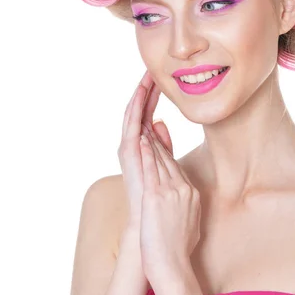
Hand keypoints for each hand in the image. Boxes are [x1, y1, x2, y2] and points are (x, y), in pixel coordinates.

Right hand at [117, 70, 173, 232]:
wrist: (150, 225)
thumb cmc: (159, 202)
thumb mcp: (166, 167)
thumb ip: (164, 146)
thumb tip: (161, 123)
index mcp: (144, 148)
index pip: (149, 115)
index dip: (155, 97)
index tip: (163, 78)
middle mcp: (134, 147)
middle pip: (140, 112)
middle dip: (146, 90)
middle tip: (152, 68)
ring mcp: (130, 151)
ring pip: (134, 116)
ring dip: (139, 95)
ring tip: (146, 75)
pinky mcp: (128, 155)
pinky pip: (131, 127)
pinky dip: (135, 110)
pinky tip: (140, 94)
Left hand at [138, 122, 200, 285]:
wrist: (172, 267)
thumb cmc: (178, 251)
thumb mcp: (190, 225)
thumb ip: (188, 208)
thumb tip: (187, 202)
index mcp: (192, 195)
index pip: (177, 167)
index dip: (165, 152)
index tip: (158, 139)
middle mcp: (184, 190)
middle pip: (169, 160)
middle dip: (158, 141)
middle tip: (149, 123)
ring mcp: (171, 192)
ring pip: (160, 160)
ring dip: (151, 141)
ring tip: (143, 125)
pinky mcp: (156, 197)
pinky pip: (151, 169)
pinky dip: (147, 152)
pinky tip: (142, 139)